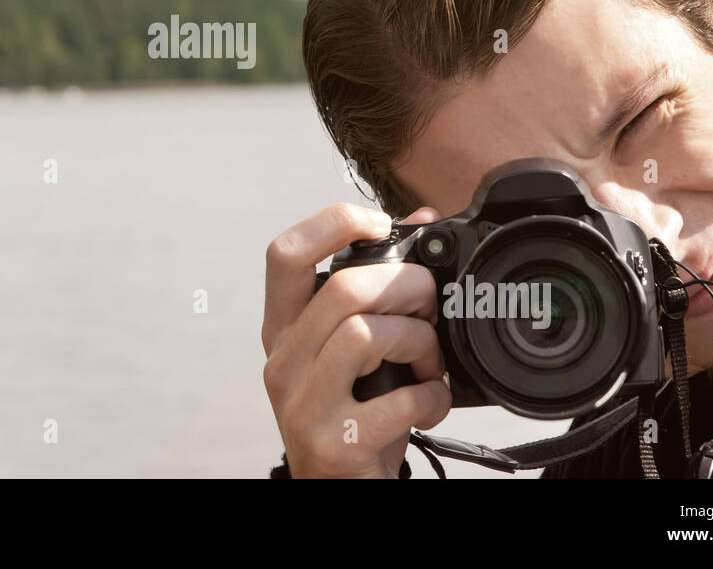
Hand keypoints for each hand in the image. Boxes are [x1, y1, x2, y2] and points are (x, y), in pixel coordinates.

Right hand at [262, 203, 451, 476]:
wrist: (340, 493)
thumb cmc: (353, 414)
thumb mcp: (355, 352)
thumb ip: (379, 289)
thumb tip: (422, 220)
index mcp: (282, 330)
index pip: (285, 254)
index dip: (332, 223)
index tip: (378, 225)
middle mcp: (282, 363)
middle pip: (343, 289)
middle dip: (407, 287)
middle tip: (429, 306)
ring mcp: (302, 405)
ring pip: (367, 334)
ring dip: (419, 343)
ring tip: (428, 363)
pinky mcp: (333, 444)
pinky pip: (399, 399)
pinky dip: (431, 396)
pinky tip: (429, 403)